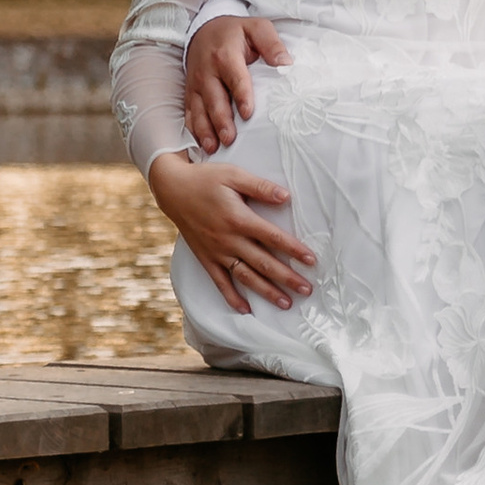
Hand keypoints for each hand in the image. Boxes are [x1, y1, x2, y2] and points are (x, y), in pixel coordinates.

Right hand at [148, 149, 316, 315]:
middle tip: (307, 290)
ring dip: (266, 291)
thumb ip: (260, 187)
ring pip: (245, 277)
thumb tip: (286, 196)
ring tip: (286, 303)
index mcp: (238, 219)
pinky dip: (232, 297)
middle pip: (263, 263)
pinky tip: (246, 310)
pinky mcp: (206, 259)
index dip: (294, 249)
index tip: (311, 261)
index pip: (272, 238)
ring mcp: (217, 252)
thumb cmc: (206, 179)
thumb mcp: (234, 175)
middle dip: (287, 278)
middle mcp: (229, 240)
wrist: (172, 189)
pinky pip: (220, 282)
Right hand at [184, 10, 287, 153]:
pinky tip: (200, 144)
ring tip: (213, 147)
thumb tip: (286, 63)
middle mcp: (207, 71)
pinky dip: (194, 129)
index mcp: (225, 55)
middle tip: (229, 138)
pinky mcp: (190, 92)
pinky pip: (189, 112)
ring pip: (199, 109)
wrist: (204, 28)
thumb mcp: (257, 27)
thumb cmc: (235, 32)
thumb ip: (271, 43)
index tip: (248, 114)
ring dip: (205, 129)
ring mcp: (196, 83)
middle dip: (221, 120)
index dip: (241, 96)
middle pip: (215, 98)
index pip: (235, 79)